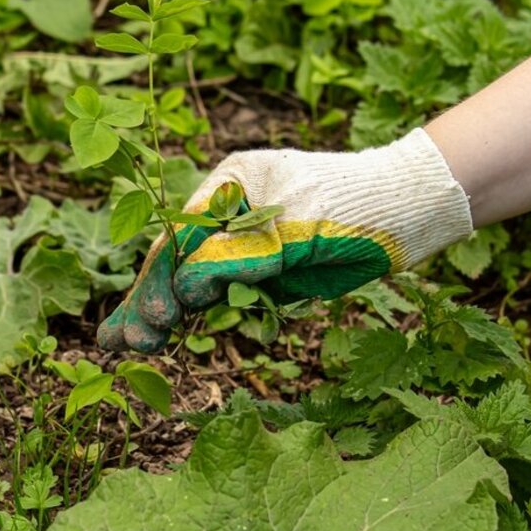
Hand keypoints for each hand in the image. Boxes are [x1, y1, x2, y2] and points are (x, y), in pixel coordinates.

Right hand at [98, 128, 472, 352]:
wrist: (407, 211)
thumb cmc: (354, 204)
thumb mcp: (294, 226)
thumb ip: (240, 255)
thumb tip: (188, 288)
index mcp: (228, 187)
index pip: (182, 239)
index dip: (161, 279)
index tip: (155, 318)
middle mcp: (228, 214)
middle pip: (177, 261)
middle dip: (149, 300)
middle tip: (123, 342)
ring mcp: (243, 243)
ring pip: (193, 281)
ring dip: (162, 311)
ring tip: (130, 343)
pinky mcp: (262, 270)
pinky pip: (220, 294)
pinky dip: (195, 313)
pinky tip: (166, 331)